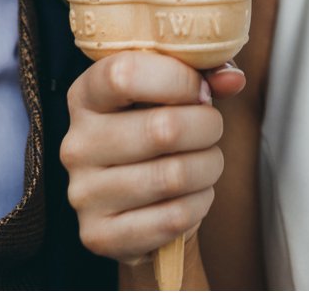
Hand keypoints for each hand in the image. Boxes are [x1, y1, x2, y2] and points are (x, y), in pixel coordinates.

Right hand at [61, 52, 244, 262]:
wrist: (138, 206)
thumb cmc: (159, 134)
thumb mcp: (175, 94)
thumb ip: (204, 75)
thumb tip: (232, 80)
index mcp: (85, 96)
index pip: (124, 74)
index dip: (178, 79)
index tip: (201, 92)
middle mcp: (76, 144)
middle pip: (163, 128)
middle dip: (207, 128)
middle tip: (211, 131)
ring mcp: (83, 194)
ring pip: (175, 176)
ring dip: (209, 167)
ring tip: (205, 163)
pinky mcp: (99, 235)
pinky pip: (174, 217)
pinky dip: (200, 204)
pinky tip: (193, 195)